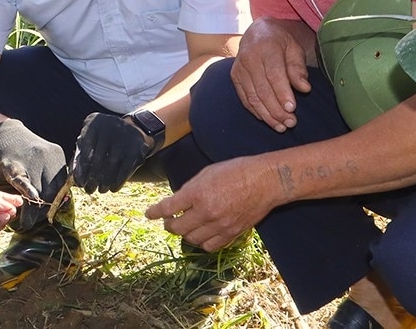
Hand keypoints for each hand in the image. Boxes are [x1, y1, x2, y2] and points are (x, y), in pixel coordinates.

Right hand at [0, 119, 67, 228]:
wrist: (5, 133)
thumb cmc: (27, 152)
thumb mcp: (45, 159)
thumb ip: (53, 177)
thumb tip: (63, 202)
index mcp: (57, 156)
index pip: (61, 186)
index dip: (55, 203)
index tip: (47, 214)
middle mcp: (47, 157)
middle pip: (51, 190)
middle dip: (44, 209)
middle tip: (35, 221)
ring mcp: (30, 160)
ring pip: (37, 190)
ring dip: (32, 210)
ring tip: (27, 222)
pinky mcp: (13, 164)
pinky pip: (22, 182)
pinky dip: (27, 191)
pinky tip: (30, 200)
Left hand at [71, 113, 155, 192]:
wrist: (134, 129)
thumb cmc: (104, 138)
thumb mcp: (91, 137)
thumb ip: (80, 153)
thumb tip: (73, 176)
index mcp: (94, 123)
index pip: (86, 147)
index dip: (81, 168)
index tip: (79, 182)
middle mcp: (110, 127)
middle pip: (98, 158)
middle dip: (92, 177)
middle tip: (89, 190)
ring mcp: (125, 138)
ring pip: (111, 165)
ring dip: (105, 182)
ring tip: (101, 190)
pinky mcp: (136, 149)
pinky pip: (125, 168)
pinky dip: (118, 181)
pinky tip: (113, 188)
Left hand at [145, 157, 277, 251]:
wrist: (266, 182)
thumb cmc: (236, 171)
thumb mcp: (207, 173)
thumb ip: (190, 189)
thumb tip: (178, 201)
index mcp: (198, 193)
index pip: (169, 207)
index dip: (156, 212)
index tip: (149, 214)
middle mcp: (206, 212)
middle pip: (178, 228)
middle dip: (169, 224)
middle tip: (168, 220)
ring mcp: (220, 226)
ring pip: (192, 240)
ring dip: (184, 234)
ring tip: (184, 227)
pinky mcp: (231, 234)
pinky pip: (210, 246)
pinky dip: (202, 242)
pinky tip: (201, 235)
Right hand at [232, 18, 315, 131]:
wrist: (257, 33)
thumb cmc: (280, 43)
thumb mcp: (294, 49)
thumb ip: (298, 68)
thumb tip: (304, 88)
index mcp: (266, 48)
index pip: (274, 74)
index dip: (282, 93)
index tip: (292, 109)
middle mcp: (249, 58)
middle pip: (262, 89)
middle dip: (276, 109)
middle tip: (291, 123)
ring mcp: (239, 69)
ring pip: (252, 97)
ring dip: (267, 115)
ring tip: (282, 127)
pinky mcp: (235, 78)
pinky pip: (245, 98)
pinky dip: (256, 111)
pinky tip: (268, 120)